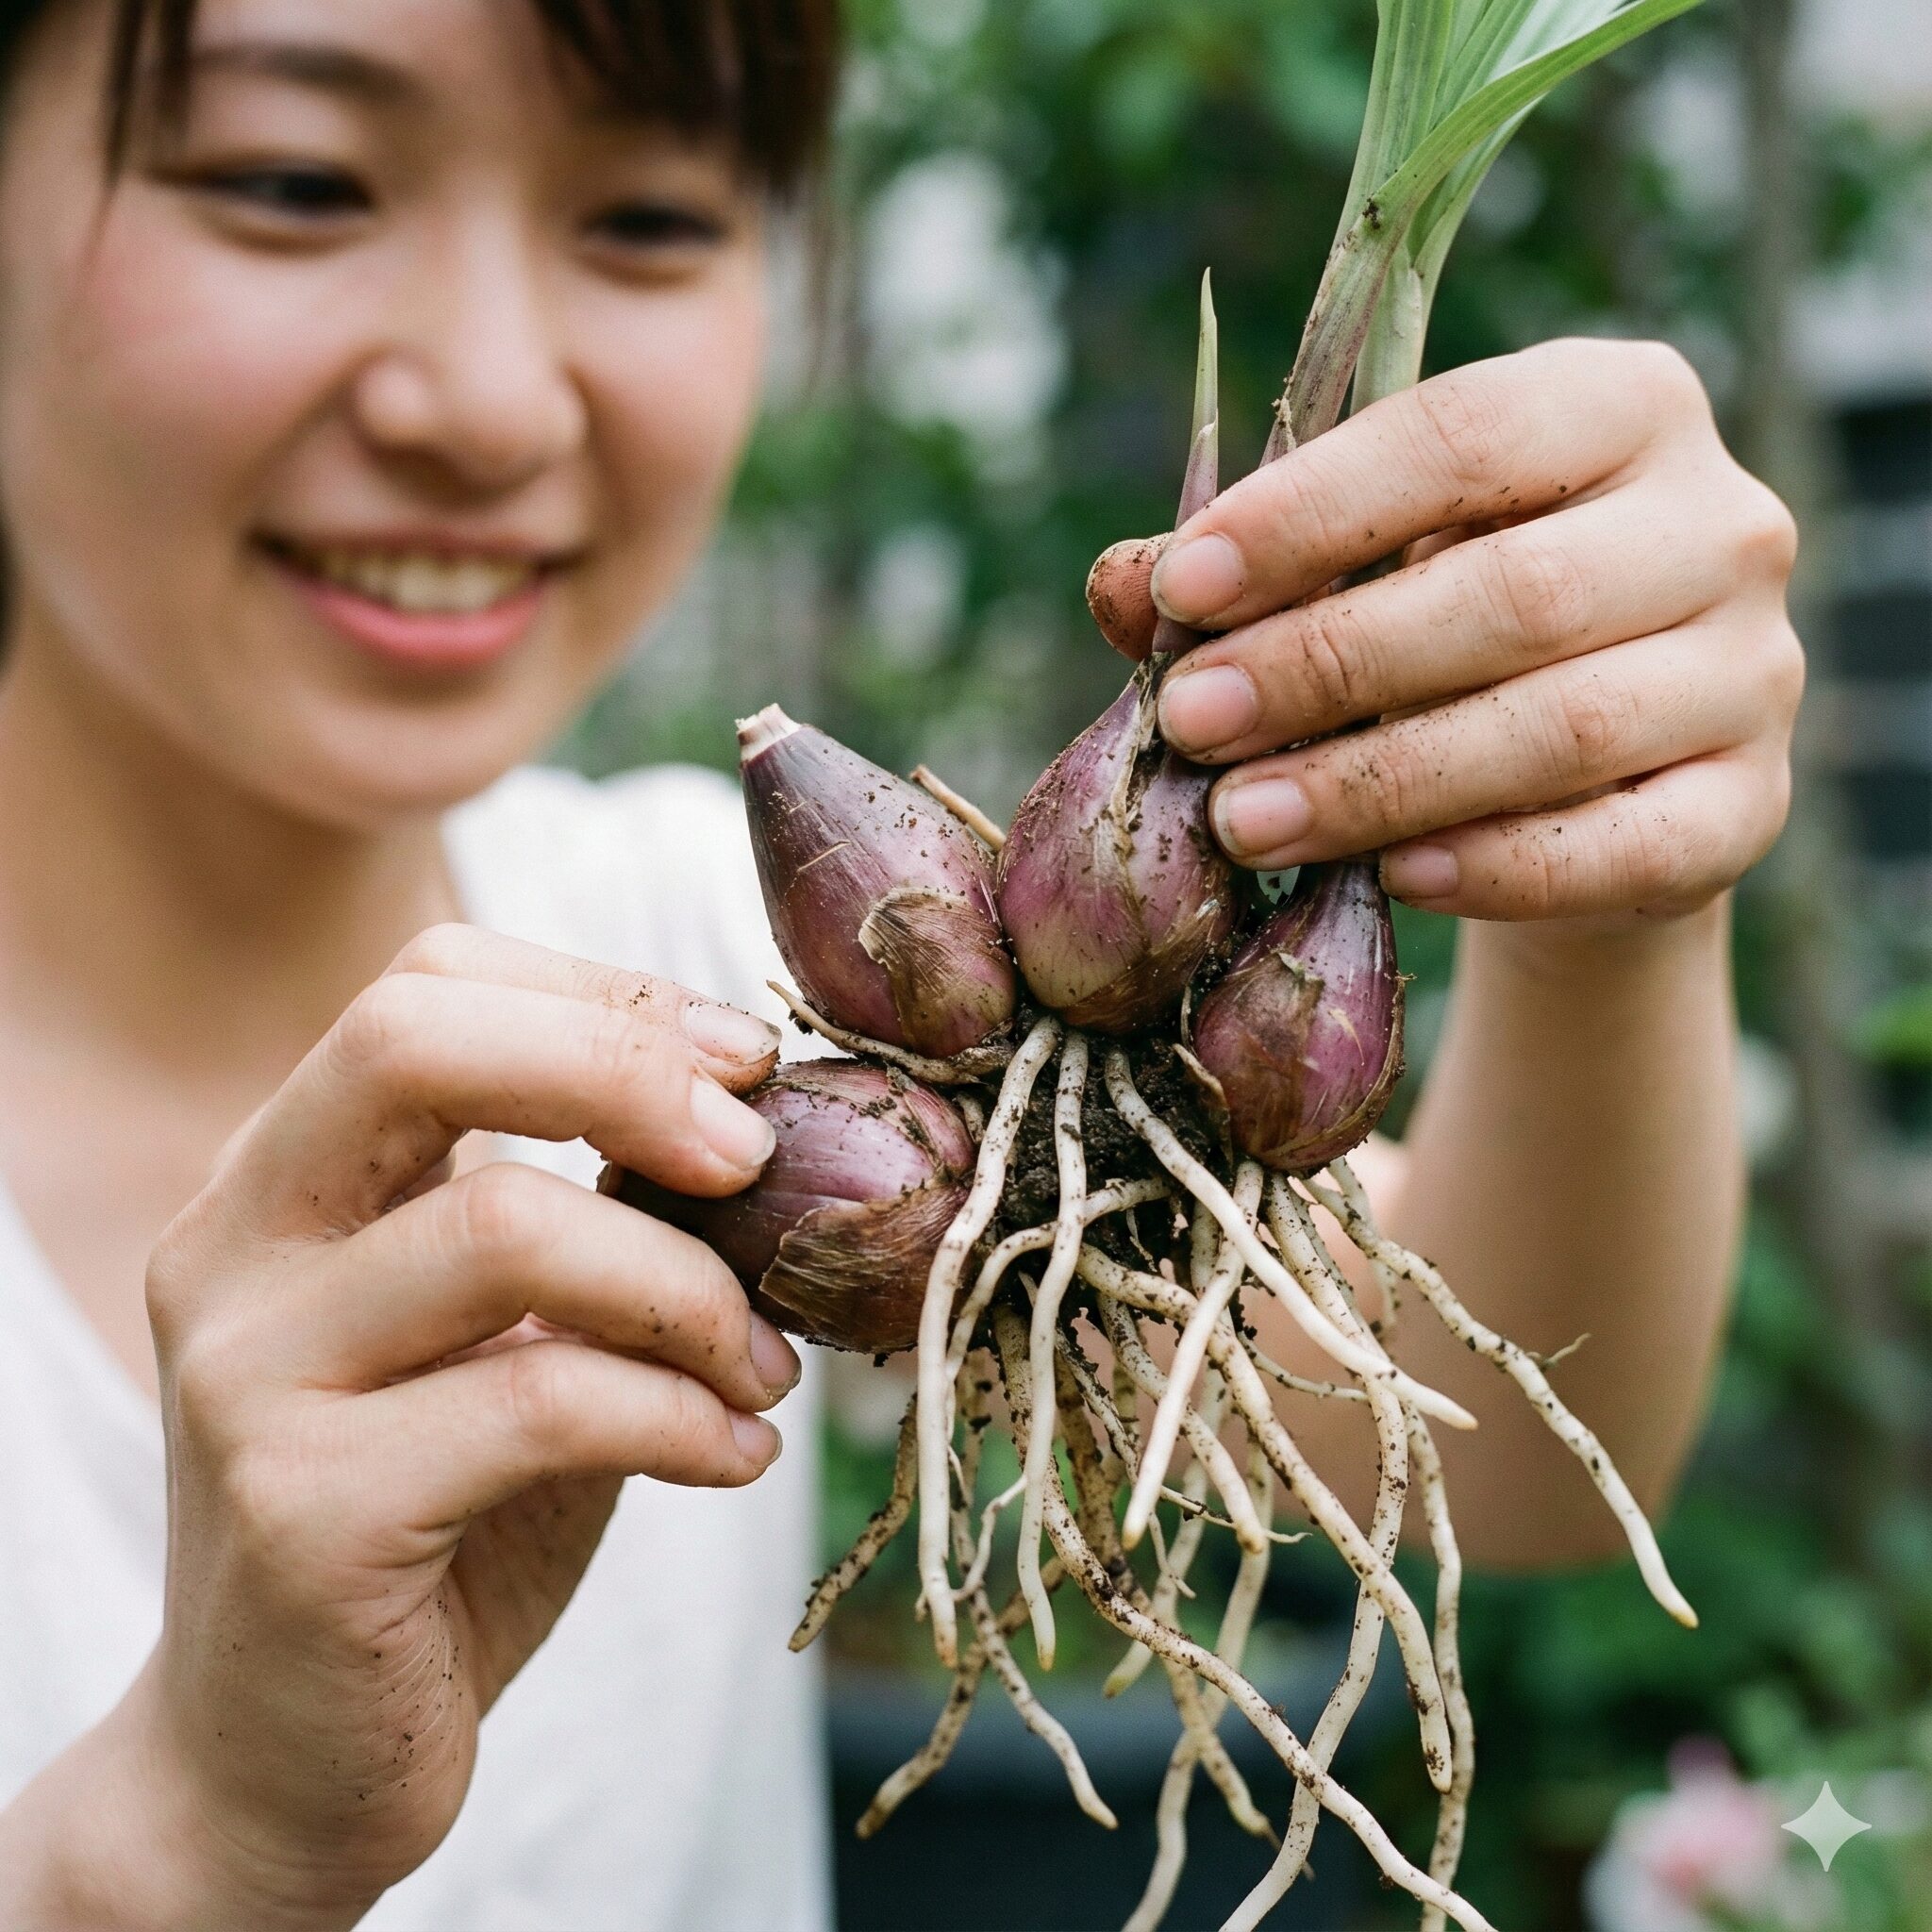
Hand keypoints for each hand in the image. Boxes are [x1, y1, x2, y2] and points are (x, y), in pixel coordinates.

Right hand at [108, 928, 795, 1922]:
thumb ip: (597, 1220)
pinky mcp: (302, 1516)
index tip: (743, 1071)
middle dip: (625, 1067)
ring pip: (503, 1229)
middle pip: (414, 1042)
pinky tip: (734, 1456)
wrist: (287, 1763)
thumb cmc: (437, 1515)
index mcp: (284, 1178)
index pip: (424, 985)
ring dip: (688, 1290)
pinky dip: (681, 1417)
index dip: (604, 999)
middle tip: (754, 1156)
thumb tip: (765, 1120)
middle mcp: (235, 1247)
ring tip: (765, 1367)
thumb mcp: (515, 1334)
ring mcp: (249, 1376)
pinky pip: (539, 1404)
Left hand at [1087, 338, 1802, 924]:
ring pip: (1561, 729)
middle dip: (1325, 664)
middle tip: (1194, 720)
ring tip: (1243, 819)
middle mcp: (1721, 525)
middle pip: (1512, 595)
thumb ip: (1251, 570)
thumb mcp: (1362, 571)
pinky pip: (1619, 848)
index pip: (1463, 435)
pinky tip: (1389, 876)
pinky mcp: (1751, 808)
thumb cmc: (1452, 635)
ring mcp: (1754, 672)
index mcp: (1624, 406)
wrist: (1591, 776)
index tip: (1183, 586)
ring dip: (1380, 782)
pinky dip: (1493, 867)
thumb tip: (1122, 583)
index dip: (1312, 514)